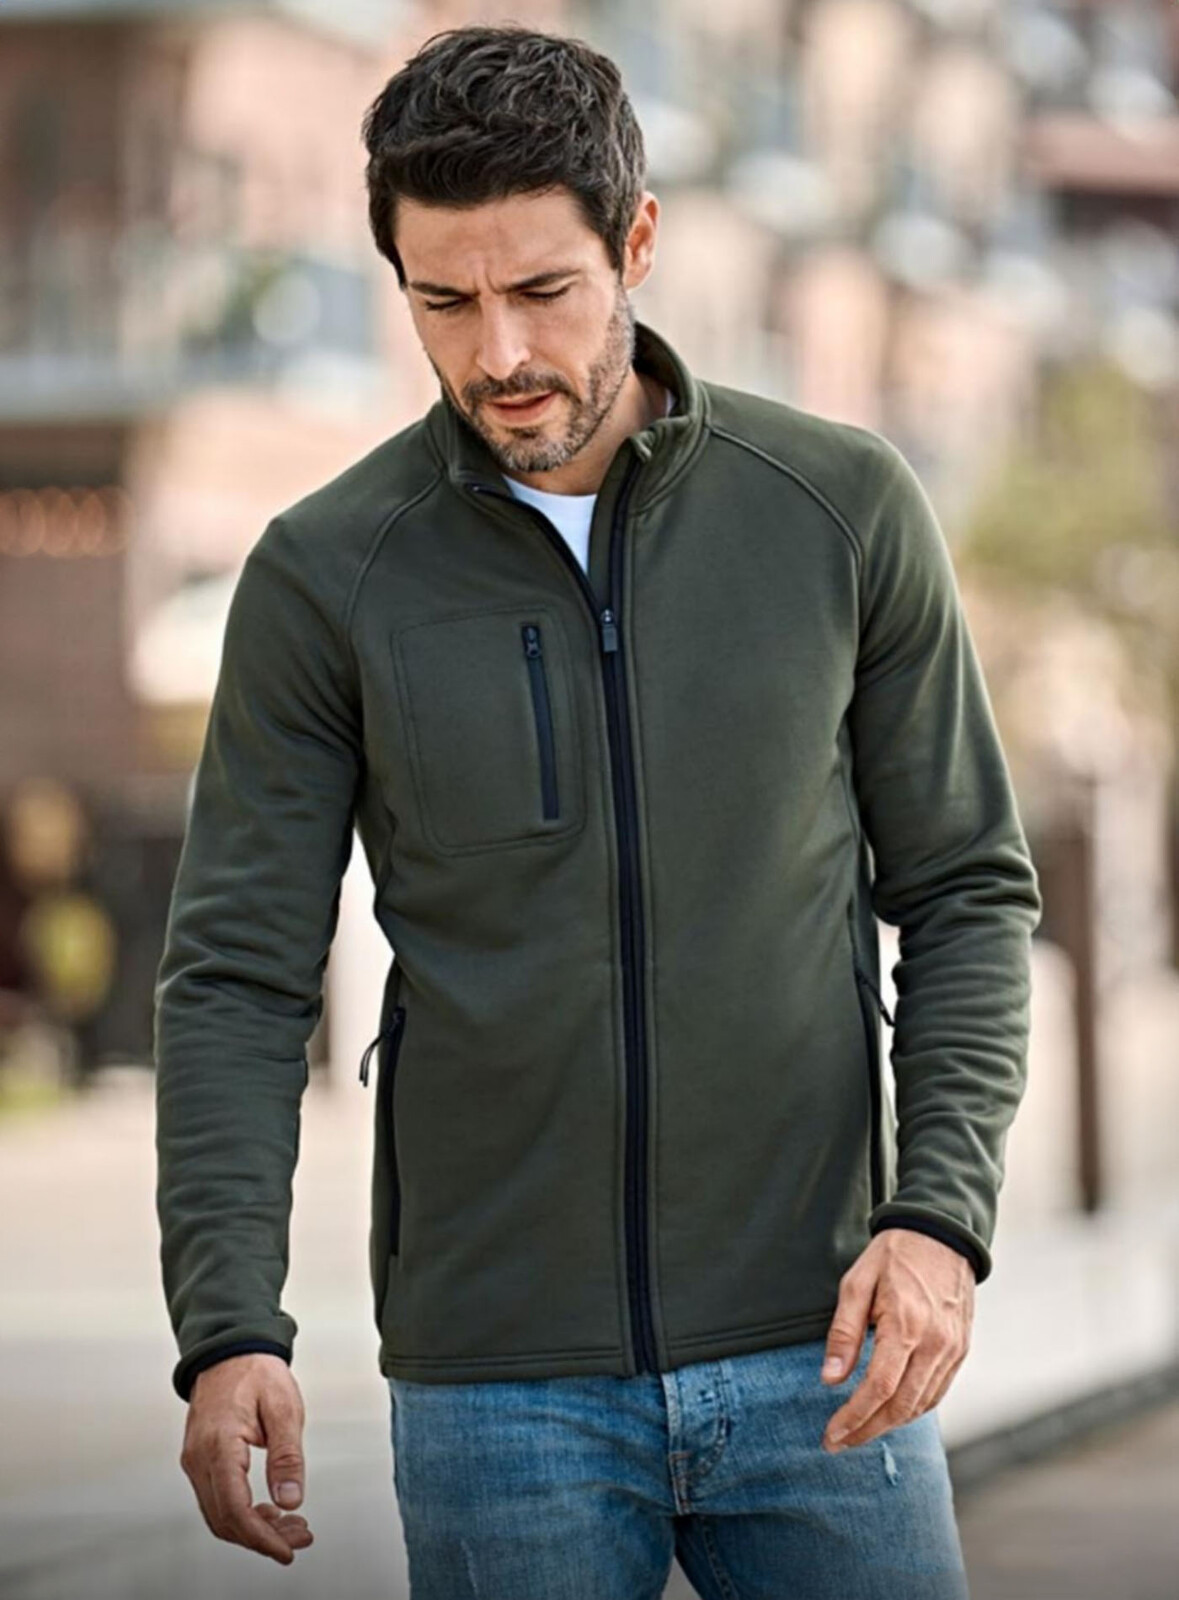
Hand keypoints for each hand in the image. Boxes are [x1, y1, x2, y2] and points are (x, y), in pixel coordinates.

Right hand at [180, 1352, 313, 1564]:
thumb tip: (291, 1500)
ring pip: (219, 1514)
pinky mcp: (200, 1459)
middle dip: (262, 1538)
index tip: (286, 1551)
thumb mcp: (283, 1408)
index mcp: (218, 1445)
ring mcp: (195, 1460)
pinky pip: (217, 1498)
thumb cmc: (256, 1371)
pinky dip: (243, 1512)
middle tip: (299, 1538)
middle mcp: (199, 1458)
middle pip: (225, 1520)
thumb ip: (287, 1456)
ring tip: (291, 1527)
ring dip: (254, 1528)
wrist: (230, 1349)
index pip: (234, 1510)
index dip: (261, 1538)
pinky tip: (269, 1510)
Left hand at [819, 1228, 973, 1452]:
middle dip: (867, 1430)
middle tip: (838, 1443)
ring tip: (859, 1431)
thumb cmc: (893, 1255)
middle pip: (901, 1407)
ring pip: (921, 1405)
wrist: (941, 1233)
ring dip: (889, 1425)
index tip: (832, 1435)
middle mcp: (935, 1344)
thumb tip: (830, 1380)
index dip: (854, 1418)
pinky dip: (913, 1409)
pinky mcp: (961, 1349)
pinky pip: (937, 1392)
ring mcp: (953, 1349)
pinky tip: (890, 1411)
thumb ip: (844, 1333)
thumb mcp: (857, 1283)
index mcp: (906, 1326)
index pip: (879, 1389)